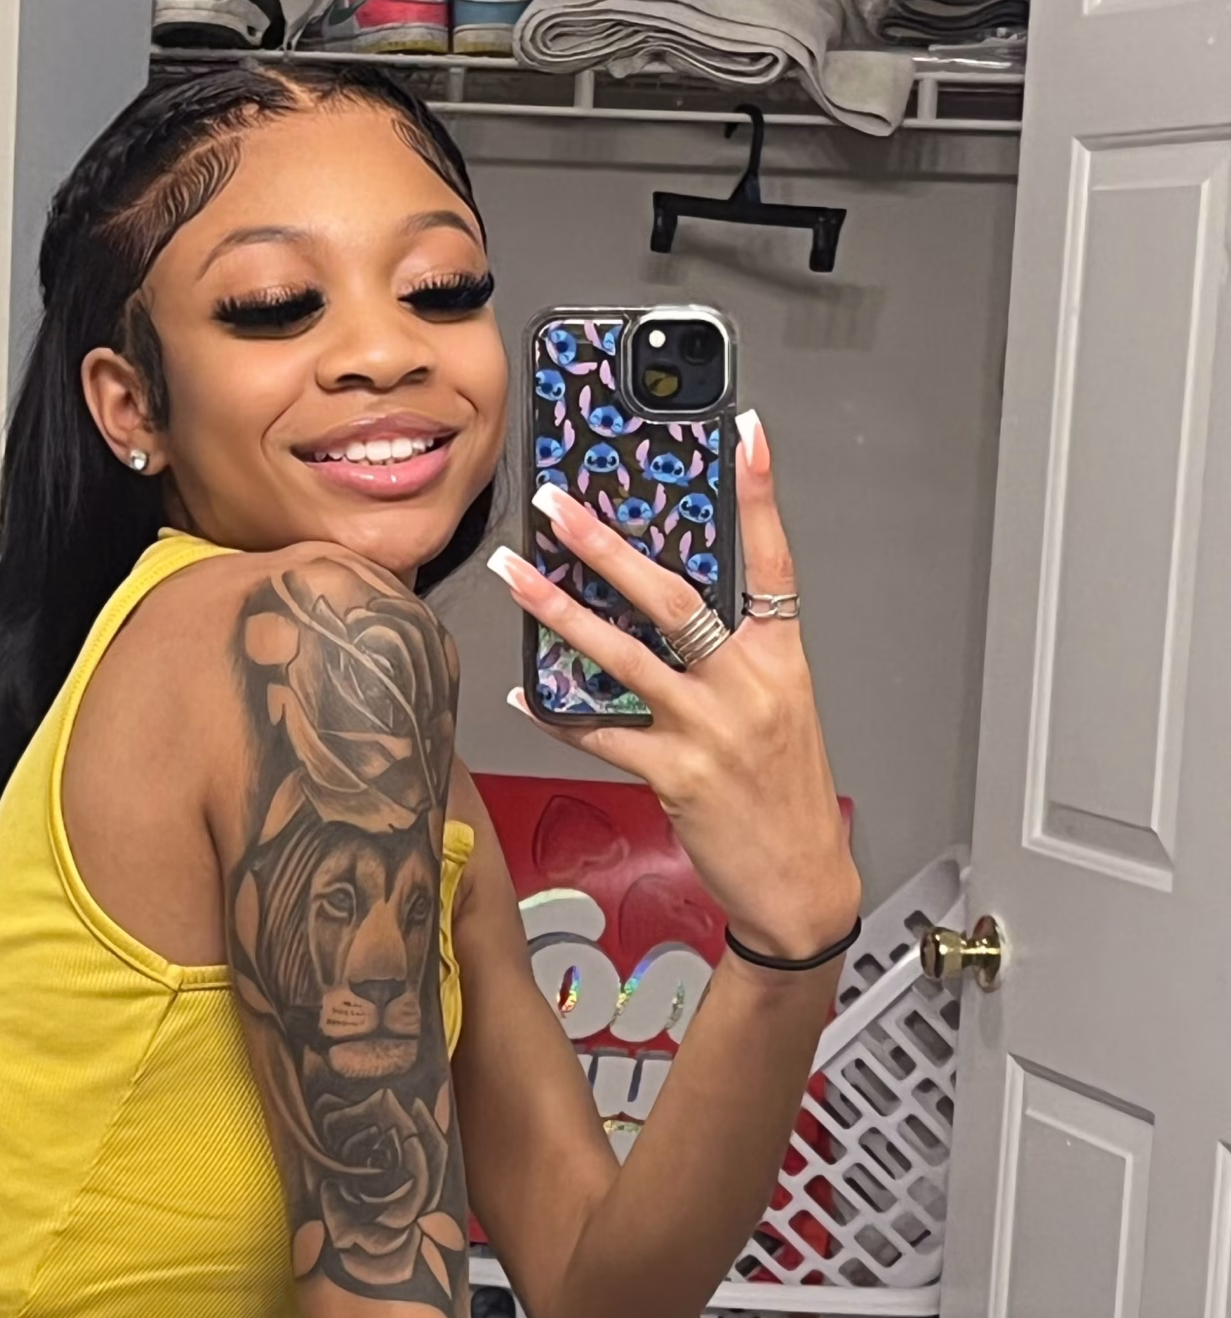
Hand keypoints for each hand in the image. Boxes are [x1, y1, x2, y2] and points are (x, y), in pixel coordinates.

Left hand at [489, 411, 859, 964]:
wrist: (801, 883)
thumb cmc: (784, 796)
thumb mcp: (779, 711)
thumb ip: (733, 660)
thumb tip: (662, 611)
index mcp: (781, 660)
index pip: (773, 561)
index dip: (760, 496)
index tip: (745, 434)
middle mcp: (747, 686)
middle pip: (674, 597)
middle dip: (609, 546)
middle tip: (561, 506)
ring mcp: (710, 731)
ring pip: (623, 657)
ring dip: (561, 612)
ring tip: (516, 577)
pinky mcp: (675, 776)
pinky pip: (601, 734)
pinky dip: (557, 713)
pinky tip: (525, 691)